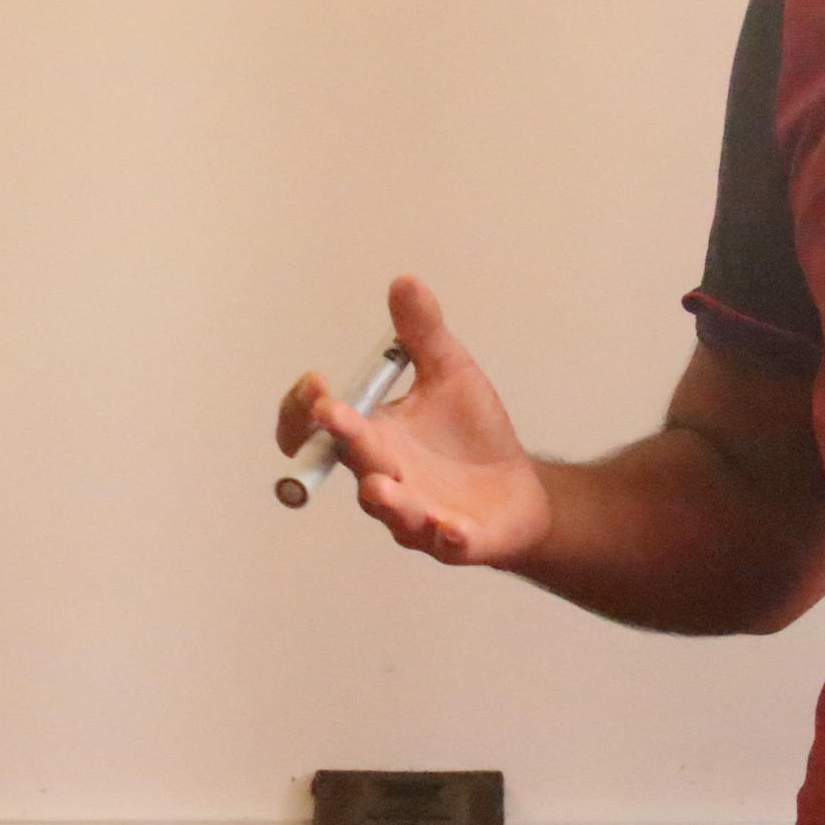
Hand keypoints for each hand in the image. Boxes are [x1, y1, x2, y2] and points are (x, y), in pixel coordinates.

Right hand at [274, 275, 552, 567]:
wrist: (520, 489)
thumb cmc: (470, 434)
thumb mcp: (450, 374)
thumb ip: (423, 334)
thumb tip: (405, 281)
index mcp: (372, 436)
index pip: (318, 428)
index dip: (304, 410)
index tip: (316, 384)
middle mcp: (384, 477)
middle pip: (352, 460)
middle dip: (342, 438)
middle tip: (331, 415)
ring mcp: (416, 514)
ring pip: (392, 511)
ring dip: (384, 499)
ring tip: (379, 486)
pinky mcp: (455, 540)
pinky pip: (446, 544)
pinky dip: (447, 537)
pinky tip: (452, 528)